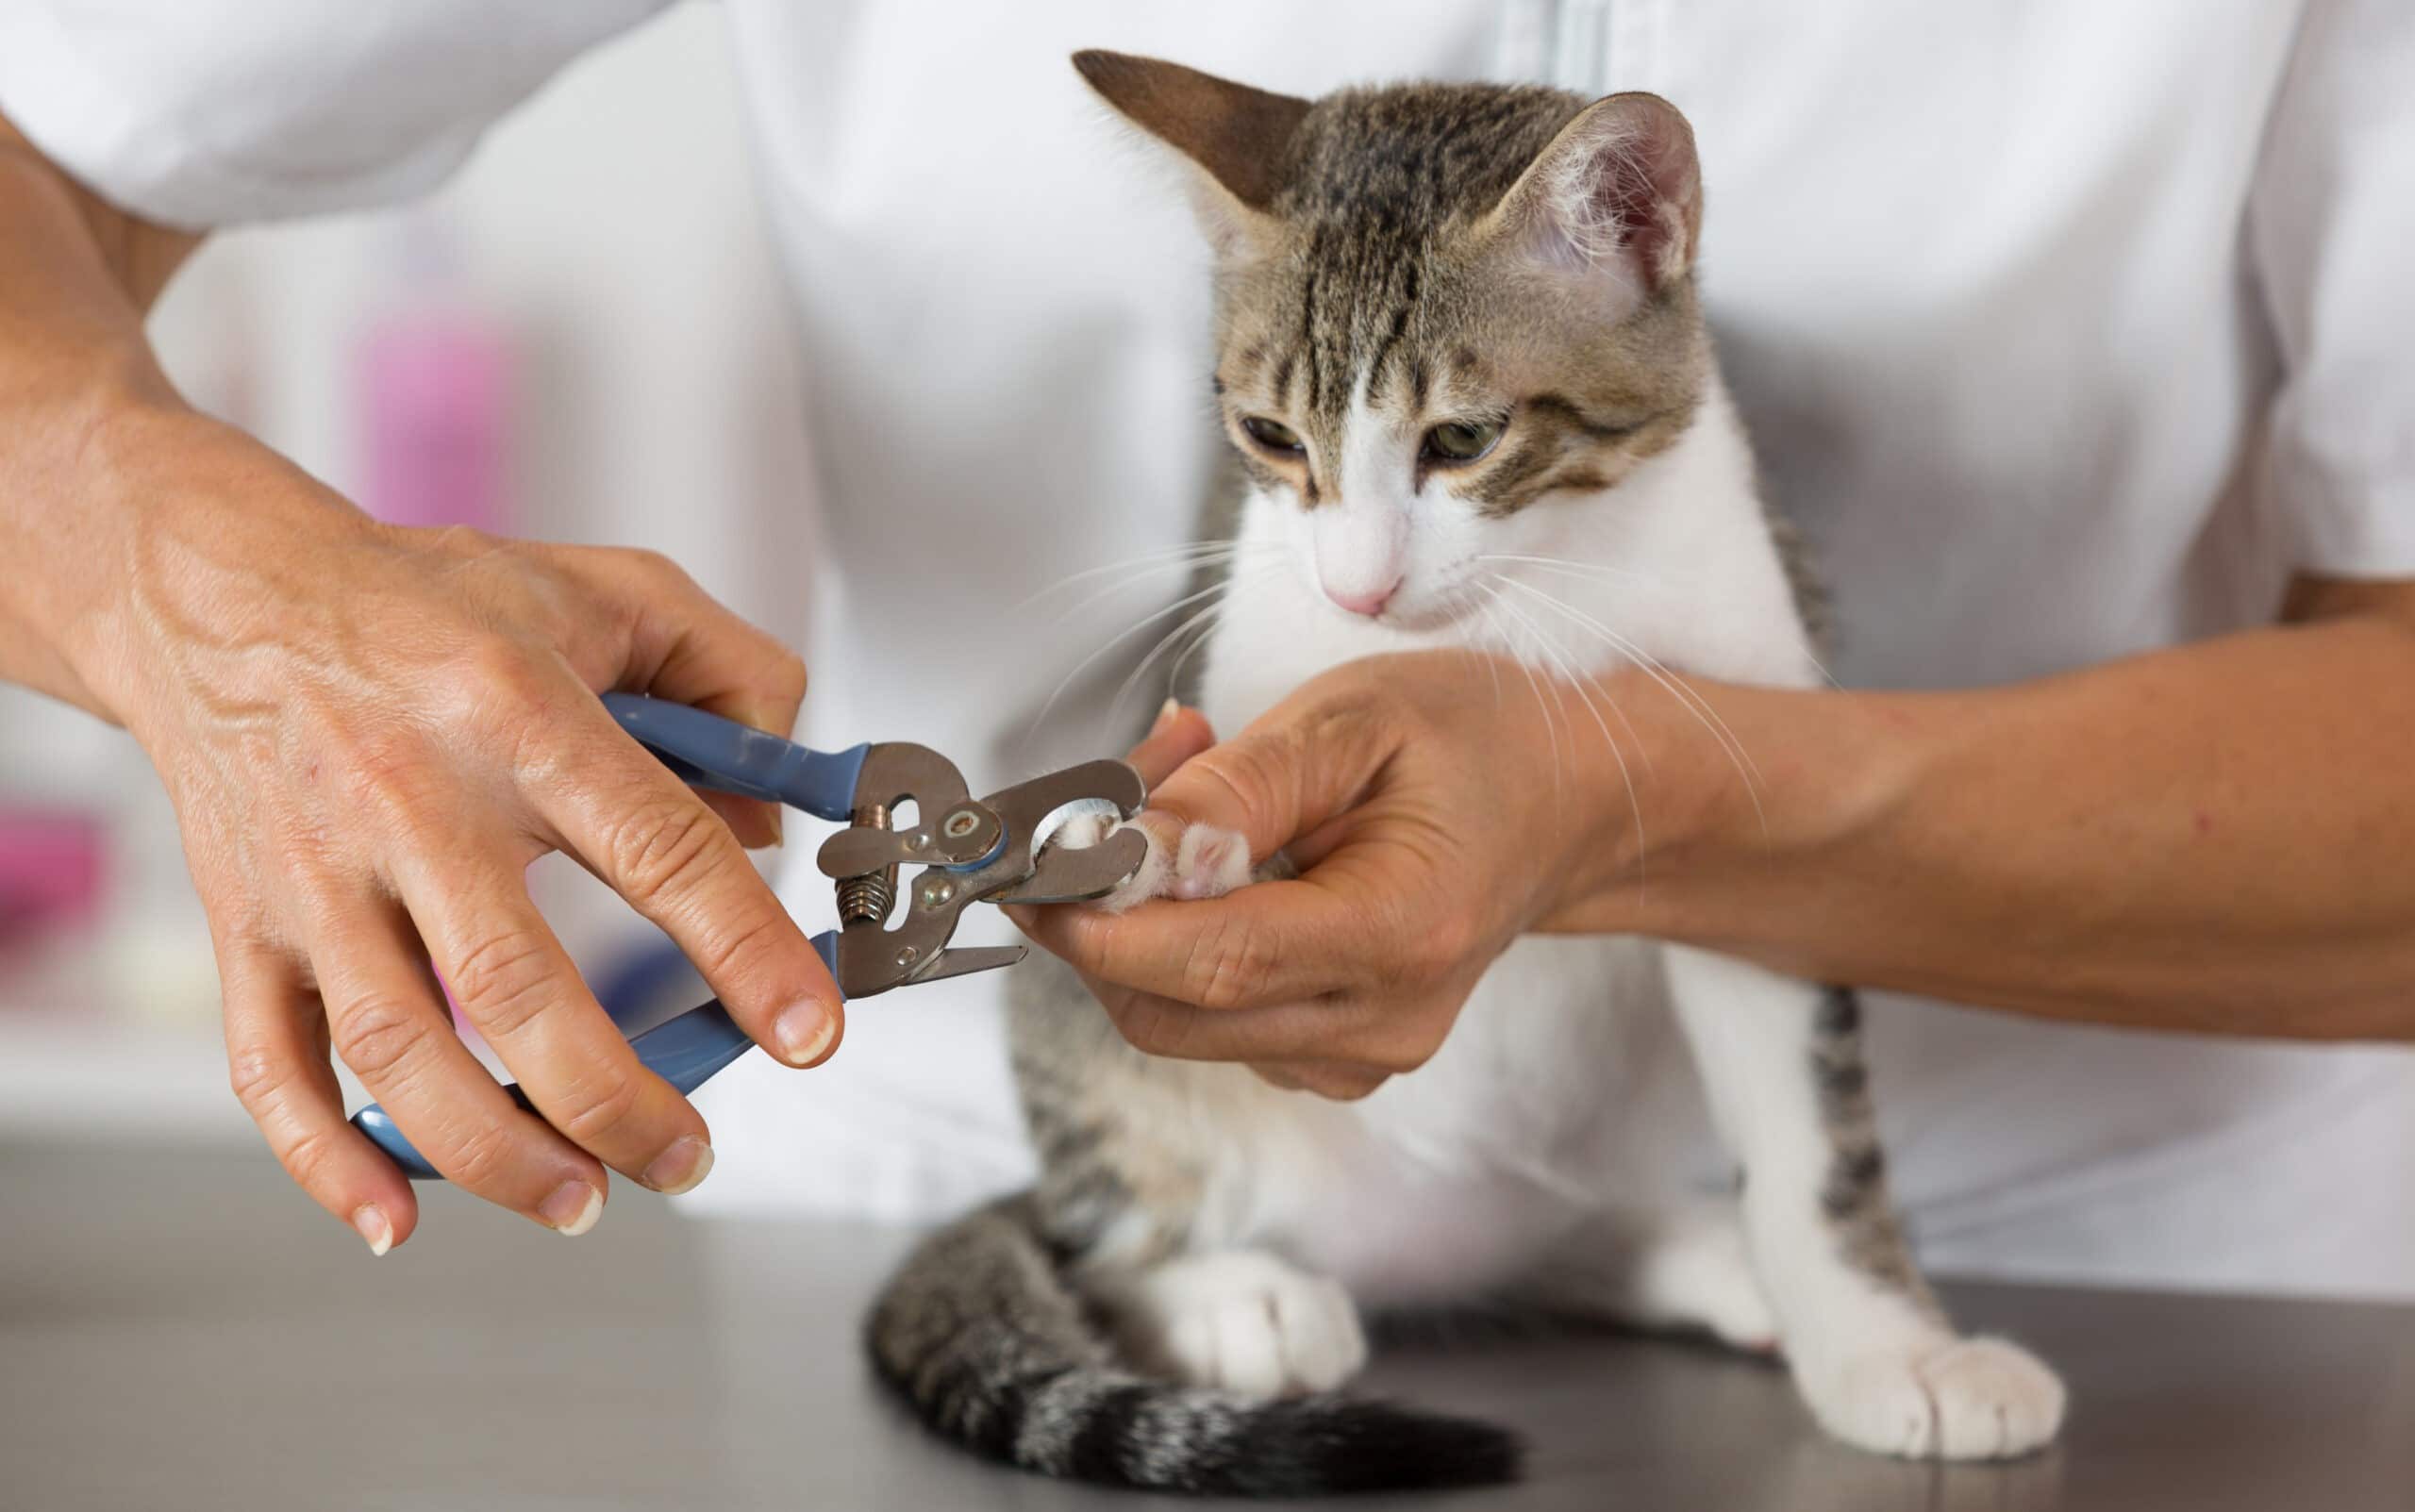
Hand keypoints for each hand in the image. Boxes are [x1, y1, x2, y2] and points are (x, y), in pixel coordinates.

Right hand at [80, 410, 840, 1249]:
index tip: (808, 1034)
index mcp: (515, 711)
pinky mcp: (243, 921)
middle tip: (686, 1156)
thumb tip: (777, 824)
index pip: (659, 848)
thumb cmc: (433, 603)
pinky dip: (328, 1156)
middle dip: (614, 1098)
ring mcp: (314, 871)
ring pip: (397, 1045)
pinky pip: (269, 1063)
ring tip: (583, 1199)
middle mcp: (408, 798)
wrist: (225, 592)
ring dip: (494, 1148)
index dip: (745, 951)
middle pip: (516, 984)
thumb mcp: (614, 591)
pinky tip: (399, 1215)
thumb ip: (734, 683)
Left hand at [1017, 653, 1661, 1098]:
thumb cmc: (1475, 739)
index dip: (1098, 923)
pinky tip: (1220, 855)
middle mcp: (1383, 1022)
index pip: (1211, 963)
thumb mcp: (1356, 716)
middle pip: (1171, 1014)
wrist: (1571, 801)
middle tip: (1104, 796)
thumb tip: (1121, 851)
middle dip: (1100, 916)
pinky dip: (1179, 942)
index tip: (1025, 863)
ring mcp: (1361, 1055)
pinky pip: (1213, 1018)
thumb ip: (1237, 789)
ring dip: (1139, 919)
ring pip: (1178, 1020)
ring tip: (1187, 789)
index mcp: (1402, 935)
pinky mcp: (1335, 1054)